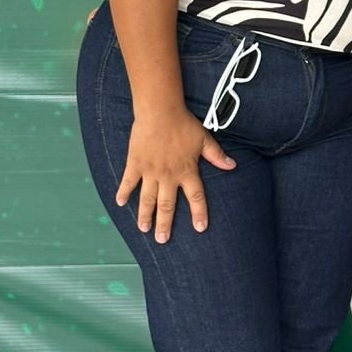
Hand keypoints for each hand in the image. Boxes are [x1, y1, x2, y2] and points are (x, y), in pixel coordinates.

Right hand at [115, 108, 235, 241]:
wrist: (160, 111)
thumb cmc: (183, 124)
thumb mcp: (205, 139)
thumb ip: (217, 156)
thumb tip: (233, 166)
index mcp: (187, 171)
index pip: (196, 197)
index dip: (199, 213)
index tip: (200, 228)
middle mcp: (168, 175)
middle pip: (167, 205)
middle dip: (165, 224)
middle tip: (162, 240)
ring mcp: (150, 171)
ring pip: (147, 199)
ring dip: (145, 215)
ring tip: (143, 229)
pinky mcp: (135, 163)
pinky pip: (128, 181)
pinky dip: (123, 192)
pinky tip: (119, 203)